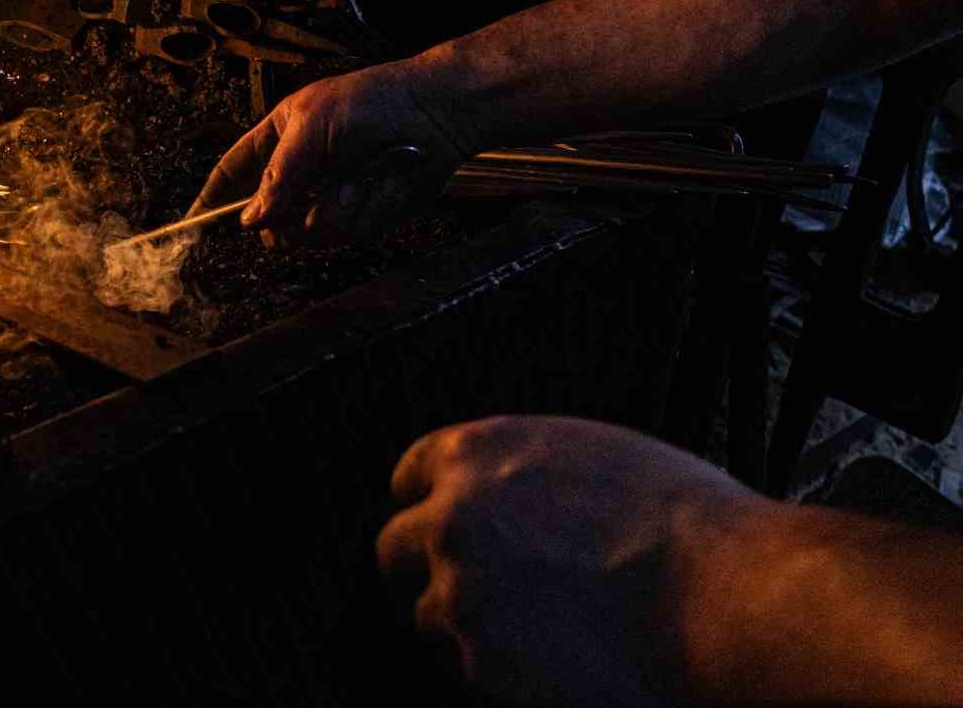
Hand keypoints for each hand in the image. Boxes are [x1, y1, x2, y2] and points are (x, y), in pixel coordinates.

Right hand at [191, 58, 473, 247]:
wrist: (434, 117)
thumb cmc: (372, 103)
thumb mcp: (311, 127)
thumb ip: (278, 176)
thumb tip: (251, 219)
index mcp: (280, 139)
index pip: (233, 172)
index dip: (213, 198)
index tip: (193, 223)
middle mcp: (302, 173)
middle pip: (270, 220)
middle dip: (289, 216)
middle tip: (313, 193)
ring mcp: (331, 197)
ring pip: (309, 234)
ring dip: (335, 209)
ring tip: (360, 178)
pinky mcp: (362, 216)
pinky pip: (348, 235)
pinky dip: (365, 211)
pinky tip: (382, 185)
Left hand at [376, 416, 766, 707]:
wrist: (729, 602)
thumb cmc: (686, 528)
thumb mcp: (591, 456)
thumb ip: (522, 472)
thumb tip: (504, 496)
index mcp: (478, 454)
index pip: (411, 475)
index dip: (428, 501)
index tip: (439, 521)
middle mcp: (453, 518)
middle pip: (393, 548)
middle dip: (420, 568)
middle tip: (461, 589)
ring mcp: (460, 593)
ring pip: (426, 613)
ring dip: (462, 623)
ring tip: (531, 632)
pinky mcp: (479, 662)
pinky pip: (461, 667)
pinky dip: (490, 669)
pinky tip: (545, 664)